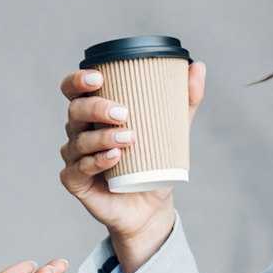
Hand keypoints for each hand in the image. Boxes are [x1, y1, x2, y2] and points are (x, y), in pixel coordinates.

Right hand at [57, 61, 206, 272]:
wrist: (152, 207)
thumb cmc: (154, 163)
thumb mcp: (174, 129)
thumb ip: (185, 99)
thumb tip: (199, 66)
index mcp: (94, 114)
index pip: (74, 90)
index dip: (78, 81)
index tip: (98, 78)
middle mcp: (79, 132)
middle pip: (75, 111)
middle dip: (96, 108)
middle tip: (123, 112)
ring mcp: (75, 158)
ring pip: (79, 141)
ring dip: (102, 137)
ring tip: (130, 139)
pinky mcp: (75, 182)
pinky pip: (78, 169)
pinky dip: (97, 162)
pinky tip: (114, 158)